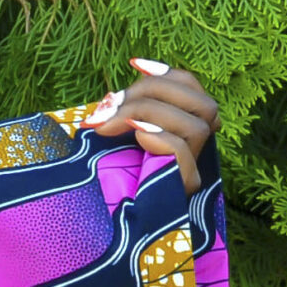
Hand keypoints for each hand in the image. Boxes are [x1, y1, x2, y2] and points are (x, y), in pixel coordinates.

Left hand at [87, 61, 219, 191]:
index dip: (167, 73)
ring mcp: (190, 169)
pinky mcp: (181, 188)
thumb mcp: (108, 131)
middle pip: (202, 103)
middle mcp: (192, 148)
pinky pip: (183, 150)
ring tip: (110, 125)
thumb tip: (122, 87)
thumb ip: (121, 109)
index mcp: (178, 129)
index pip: (192, 89)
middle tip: (111, 107)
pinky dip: (159, 136)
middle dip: (154, 93)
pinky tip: (135, 136)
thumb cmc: (92, 173)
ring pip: (197, 125)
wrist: (84, 220)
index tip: (134, 66)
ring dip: (149, 113)